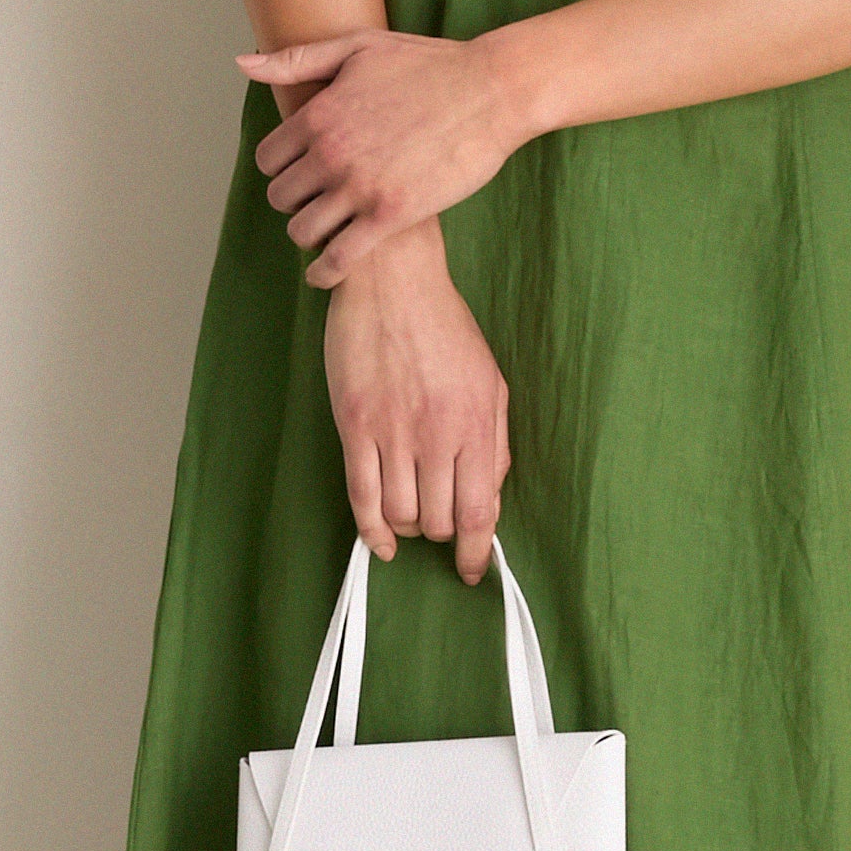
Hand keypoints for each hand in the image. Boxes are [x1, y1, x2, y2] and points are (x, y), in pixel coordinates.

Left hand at [243, 27, 527, 284]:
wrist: (491, 91)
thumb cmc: (429, 64)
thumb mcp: (359, 48)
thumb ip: (298, 60)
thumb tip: (243, 64)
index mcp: (318, 114)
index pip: (269, 159)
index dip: (282, 169)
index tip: (301, 174)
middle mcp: (330, 152)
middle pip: (281, 197)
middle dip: (296, 201)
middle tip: (317, 204)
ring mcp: (359, 186)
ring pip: (303, 230)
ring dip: (310, 235)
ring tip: (326, 233)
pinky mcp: (390, 215)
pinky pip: (338, 258)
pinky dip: (325, 272)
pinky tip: (326, 274)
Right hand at [318, 220, 508, 579]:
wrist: (392, 281)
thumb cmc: (445, 328)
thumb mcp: (490, 380)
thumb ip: (495, 442)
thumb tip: (490, 496)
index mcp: (475, 423)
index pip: (478, 512)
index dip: (475, 552)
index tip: (471, 569)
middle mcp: (435, 434)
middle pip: (438, 519)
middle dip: (441, 532)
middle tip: (438, 519)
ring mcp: (391, 431)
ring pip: (400, 514)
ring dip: (407, 527)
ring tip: (410, 513)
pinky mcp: (354, 425)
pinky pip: (360, 496)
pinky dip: (370, 530)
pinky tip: (379, 542)